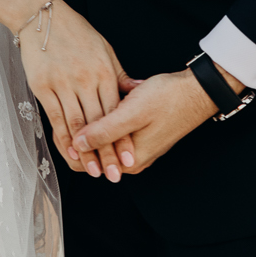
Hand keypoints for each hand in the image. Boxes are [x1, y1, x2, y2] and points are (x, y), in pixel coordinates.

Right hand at [13, 1, 138, 181]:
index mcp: (104, 71)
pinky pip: (55, 117)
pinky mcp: (43, 86)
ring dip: (84, 151)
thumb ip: (119, 74)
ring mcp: (63, 83)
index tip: (129, 161)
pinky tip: (69, 152)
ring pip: (76, 124)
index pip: (116, 113)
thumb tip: (138, 89)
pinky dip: (63, 137)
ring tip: (92, 171)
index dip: (122, 139)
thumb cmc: (77, 32)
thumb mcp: (104, 49)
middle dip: (106, 152)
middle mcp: (85, 79)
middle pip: (98, 123)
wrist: (42, 17)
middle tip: (112, 175)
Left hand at [71, 67, 228, 174]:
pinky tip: (95, 101)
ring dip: (89, 125)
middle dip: (75, 135)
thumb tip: (77, 144)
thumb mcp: (132, 113)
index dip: (66, 146)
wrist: (197, 91)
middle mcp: (132, 160)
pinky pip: (112, 132)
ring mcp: (135, 148)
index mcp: (129, 161)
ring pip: (100, 141)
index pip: (85, 165)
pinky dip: (102, 119)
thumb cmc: (168, 99)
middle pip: (91, 155)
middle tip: (64, 110)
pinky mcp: (139, 135)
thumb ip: (104, 131)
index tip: (58, 122)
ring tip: (77, 102)